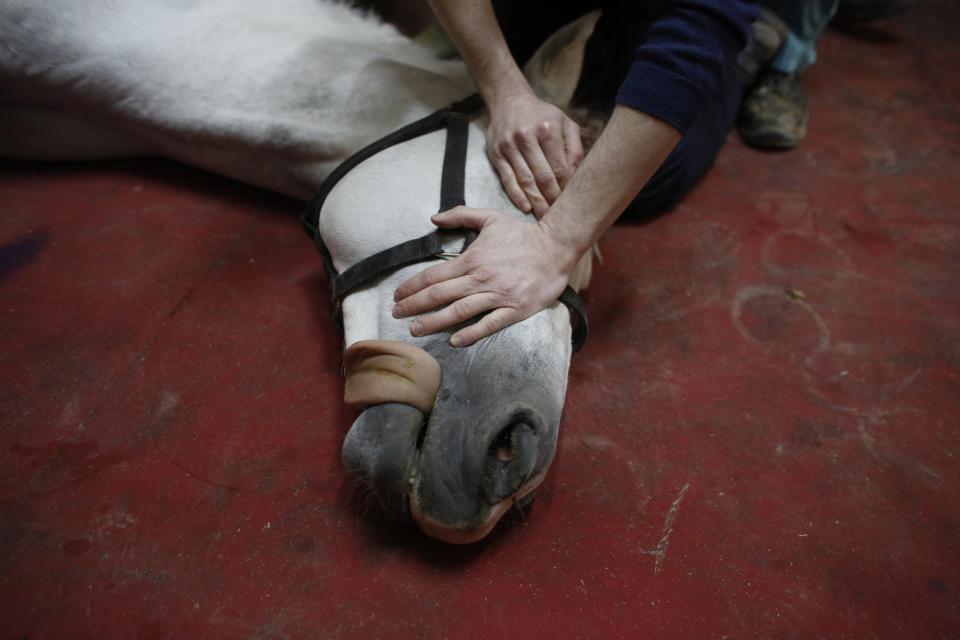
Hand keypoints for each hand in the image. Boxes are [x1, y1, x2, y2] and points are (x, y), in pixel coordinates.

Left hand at [392, 206, 576, 346]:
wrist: (556, 248)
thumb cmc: (522, 235)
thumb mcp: (491, 218)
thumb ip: (461, 216)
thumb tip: (434, 218)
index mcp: (472, 259)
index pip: (433, 276)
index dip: (412, 287)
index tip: (397, 296)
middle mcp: (481, 279)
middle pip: (439, 295)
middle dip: (414, 306)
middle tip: (396, 315)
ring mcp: (498, 296)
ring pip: (458, 312)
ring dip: (433, 322)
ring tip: (415, 330)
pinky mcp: (514, 310)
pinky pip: (488, 325)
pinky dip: (470, 334)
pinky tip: (454, 341)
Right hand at [486, 92, 583, 216]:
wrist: (509, 101)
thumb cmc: (542, 115)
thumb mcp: (565, 122)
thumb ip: (574, 148)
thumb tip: (576, 177)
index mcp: (548, 129)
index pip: (560, 167)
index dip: (566, 188)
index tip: (572, 202)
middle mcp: (527, 137)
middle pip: (543, 177)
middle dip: (553, 199)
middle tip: (560, 215)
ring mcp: (509, 146)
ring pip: (525, 181)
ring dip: (536, 202)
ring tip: (545, 216)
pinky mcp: (496, 154)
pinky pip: (507, 180)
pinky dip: (517, 196)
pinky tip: (526, 208)